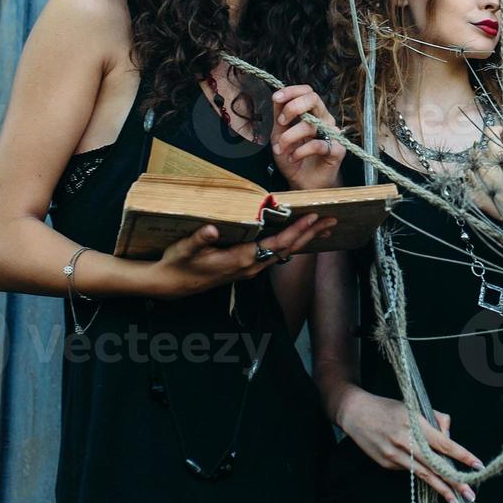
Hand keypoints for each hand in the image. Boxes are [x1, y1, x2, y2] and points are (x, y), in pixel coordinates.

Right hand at [150, 214, 336, 298]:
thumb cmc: (178, 264)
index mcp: (240, 259)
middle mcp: (250, 266)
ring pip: (284, 252)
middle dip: (310, 234)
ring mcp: (250, 268)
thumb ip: (199, 239)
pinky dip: (291, 243)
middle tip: (331, 220)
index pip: (275, 244)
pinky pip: (275, 254)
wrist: (171, 285)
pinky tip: (299, 237)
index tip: (312, 218)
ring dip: (304, 239)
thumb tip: (211, 229)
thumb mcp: (184, 249)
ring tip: (323, 227)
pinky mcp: (247, 267)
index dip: (295, 231)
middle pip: (288, 249)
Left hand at [270, 85, 345, 190]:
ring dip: (289, 136)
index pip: (307, 91)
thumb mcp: (279, 134)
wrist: (303, 182)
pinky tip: (293, 158)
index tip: (275, 98)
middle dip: (292, 108)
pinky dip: (300, 151)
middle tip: (281, 122)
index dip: (291, 91)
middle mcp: (324, 119)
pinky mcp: (337, 150)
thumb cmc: (293, 157)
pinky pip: (318, 145)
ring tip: (280, 149)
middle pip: (313, 99)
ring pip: (311, 124)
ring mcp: (332, 134)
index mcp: (312, 112)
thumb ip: (279, 116)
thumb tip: (275, 97)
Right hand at [335, 387, 484, 502]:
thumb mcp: (414, 407)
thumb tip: (450, 439)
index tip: (478, 466)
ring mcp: (394, 455)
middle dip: (455, 482)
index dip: (462, 456)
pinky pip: (410, 470)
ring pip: (423, 475)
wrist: (356, 413)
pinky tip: (428, 477)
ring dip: (441, 490)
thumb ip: (435, 420)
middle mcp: (405, 441)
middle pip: (435, 465)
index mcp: (415, 424)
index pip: (444, 443)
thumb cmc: (389, 408)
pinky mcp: (386, 464)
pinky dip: (421, 473)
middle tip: (471, 495)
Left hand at [470, 125, 502, 222]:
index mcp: (499, 154)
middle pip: (478, 149)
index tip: (499, 137)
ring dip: (479, 168)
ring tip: (491, 179)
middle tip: (497, 165)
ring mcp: (476, 179)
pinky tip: (485, 188)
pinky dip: (473, 182)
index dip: (495, 132)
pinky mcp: (471, 192)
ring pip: (471, 165)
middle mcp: (484, 164)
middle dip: (487, 155)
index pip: (490, 132)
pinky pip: (467, 181)